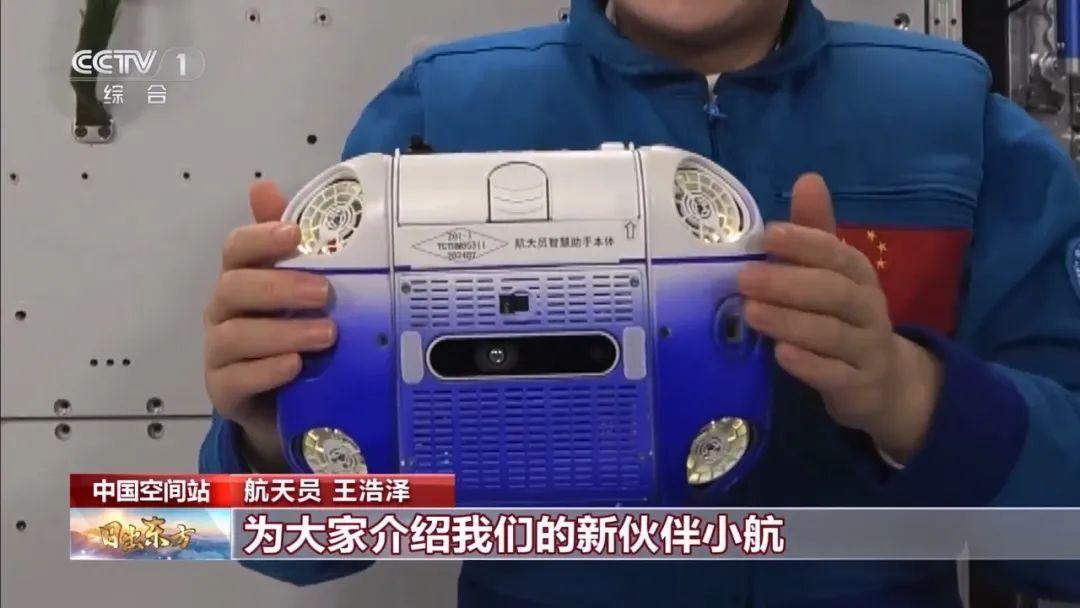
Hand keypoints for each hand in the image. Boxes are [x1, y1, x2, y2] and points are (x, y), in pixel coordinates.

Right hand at [203, 181, 335, 471]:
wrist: (286, 403)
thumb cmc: (292, 336)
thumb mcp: (303, 294)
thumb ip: (293, 247)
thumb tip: (265, 187)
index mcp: (242, 280)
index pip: (237, 249)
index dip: (261, 237)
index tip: (296, 235)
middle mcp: (224, 312)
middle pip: (234, 288)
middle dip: (280, 287)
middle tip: (325, 293)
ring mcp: (219, 353)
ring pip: (235, 335)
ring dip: (282, 332)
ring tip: (327, 335)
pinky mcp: (224, 391)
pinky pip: (236, 378)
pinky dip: (266, 370)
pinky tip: (295, 366)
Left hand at [736, 174, 942, 462]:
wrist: (881, 382)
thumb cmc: (840, 318)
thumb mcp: (829, 275)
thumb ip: (814, 234)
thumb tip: (808, 179)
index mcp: (857, 274)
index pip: (836, 253)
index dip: (805, 243)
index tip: (768, 235)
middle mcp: (867, 307)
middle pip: (834, 292)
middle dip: (789, 283)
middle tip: (744, 278)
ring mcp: (865, 348)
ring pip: (832, 333)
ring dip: (791, 321)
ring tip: (751, 312)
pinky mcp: (858, 385)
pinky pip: (835, 374)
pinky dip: (809, 365)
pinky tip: (781, 355)